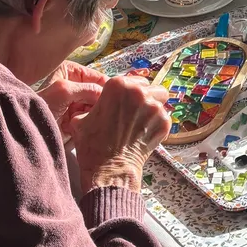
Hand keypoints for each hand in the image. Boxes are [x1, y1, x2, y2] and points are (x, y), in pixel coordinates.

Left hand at [38, 61, 107, 133]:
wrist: (30, 127)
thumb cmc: (41, 105)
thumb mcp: (64, 90)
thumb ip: (88, 88)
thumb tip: (107, 94)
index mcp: (71, 71)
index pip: (97, 77)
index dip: (105, 87)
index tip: (113, 98)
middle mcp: (74, 84)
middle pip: (98, 93)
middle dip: (95, 103)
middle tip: (88, 111)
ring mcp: (75, 100)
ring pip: (95, 106)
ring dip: (89, 114)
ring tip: (76, 118)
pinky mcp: (75, 115)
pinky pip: (89, 117)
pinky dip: (84, 122)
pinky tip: (73, 125)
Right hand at [69, 76, 170, 193]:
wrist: (110, 167)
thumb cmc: (94, 144)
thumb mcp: (81, 118)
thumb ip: (94, 105)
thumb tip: (96, 104)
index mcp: (118, 86)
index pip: (135, 79)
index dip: (133, 90)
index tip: (130, 100)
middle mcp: (138, 92)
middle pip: (152, 88)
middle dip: (146, 98)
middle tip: (137, 112)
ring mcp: (154, 107)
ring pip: (161, 101)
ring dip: (154, 109)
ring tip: (142, 123)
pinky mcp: (164, 122)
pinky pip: (165, 118)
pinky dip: (158, 124)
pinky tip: (145, 133)